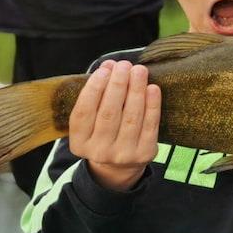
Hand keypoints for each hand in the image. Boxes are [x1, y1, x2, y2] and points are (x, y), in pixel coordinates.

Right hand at [69, 60, 160, 190]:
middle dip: (118, 85)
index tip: (104, 70)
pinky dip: (152, 105)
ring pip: (131, 117)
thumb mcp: (90, 122)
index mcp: (80, 142)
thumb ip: (96, 95)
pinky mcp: (144, 153)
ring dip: (136, 90)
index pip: (84, 112)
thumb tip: (109, 66)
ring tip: (139, 70)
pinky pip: (150, 125)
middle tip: (124, 65)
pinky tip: (152, 88)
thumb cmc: (103, 132)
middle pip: (109, 113)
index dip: (94, 89)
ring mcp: (123, 155)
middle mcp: (99, 151)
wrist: (119, 168)